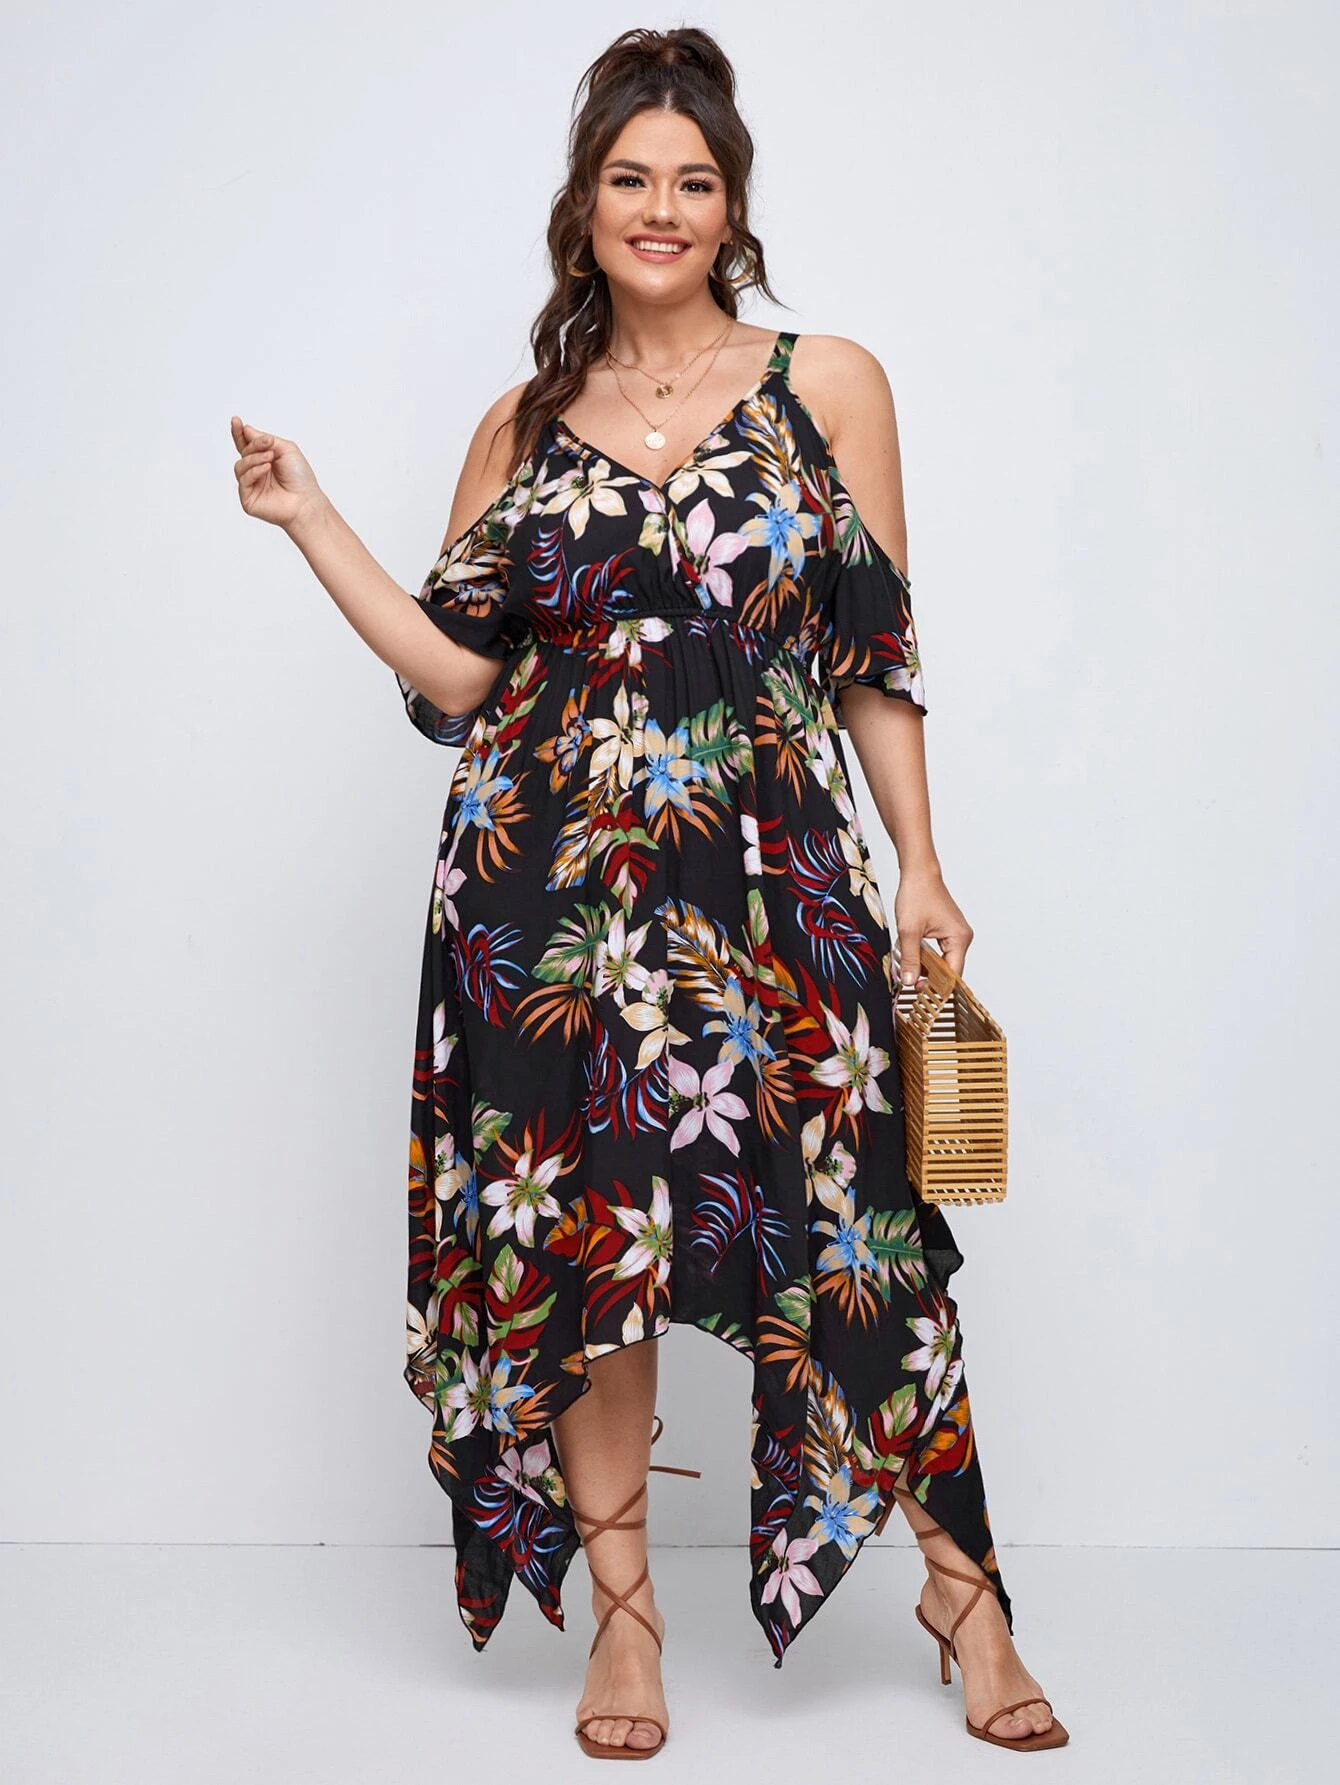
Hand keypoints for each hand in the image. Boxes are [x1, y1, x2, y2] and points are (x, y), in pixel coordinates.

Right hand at [230, 416, 324, 531]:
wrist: (305, 500)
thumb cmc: (300, 477)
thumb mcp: (286, 449)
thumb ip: (265, 439)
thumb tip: (246, 430)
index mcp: (264, 459)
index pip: (247, 444)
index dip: (239, 433)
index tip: (236, 420)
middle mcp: (256, 471)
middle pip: (243, 452)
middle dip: (254, 445)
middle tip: (268, 444)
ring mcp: (251, 485)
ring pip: (240, 465)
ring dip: (254, 458)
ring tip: (270, 458)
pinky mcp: (248, 498)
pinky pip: (243, 479)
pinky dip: (254, 471)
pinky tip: (266, 468)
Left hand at [893, 864, 972, 987]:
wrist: (918, 872)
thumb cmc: (917, 894)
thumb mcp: (908, 930)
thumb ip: (910, 959)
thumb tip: (910, 982)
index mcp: (959, 939)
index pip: (952, 975)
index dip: (937, 987)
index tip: (918, 992)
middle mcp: (962, 938)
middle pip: (949, 970)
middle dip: (929, 977)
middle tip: (909, 982)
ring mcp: (956, 934)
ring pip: (943, 961)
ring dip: (926, 966)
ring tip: (909, 968)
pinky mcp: (948, 931)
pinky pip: (939, 951)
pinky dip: (926, 956)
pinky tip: (913, 956)